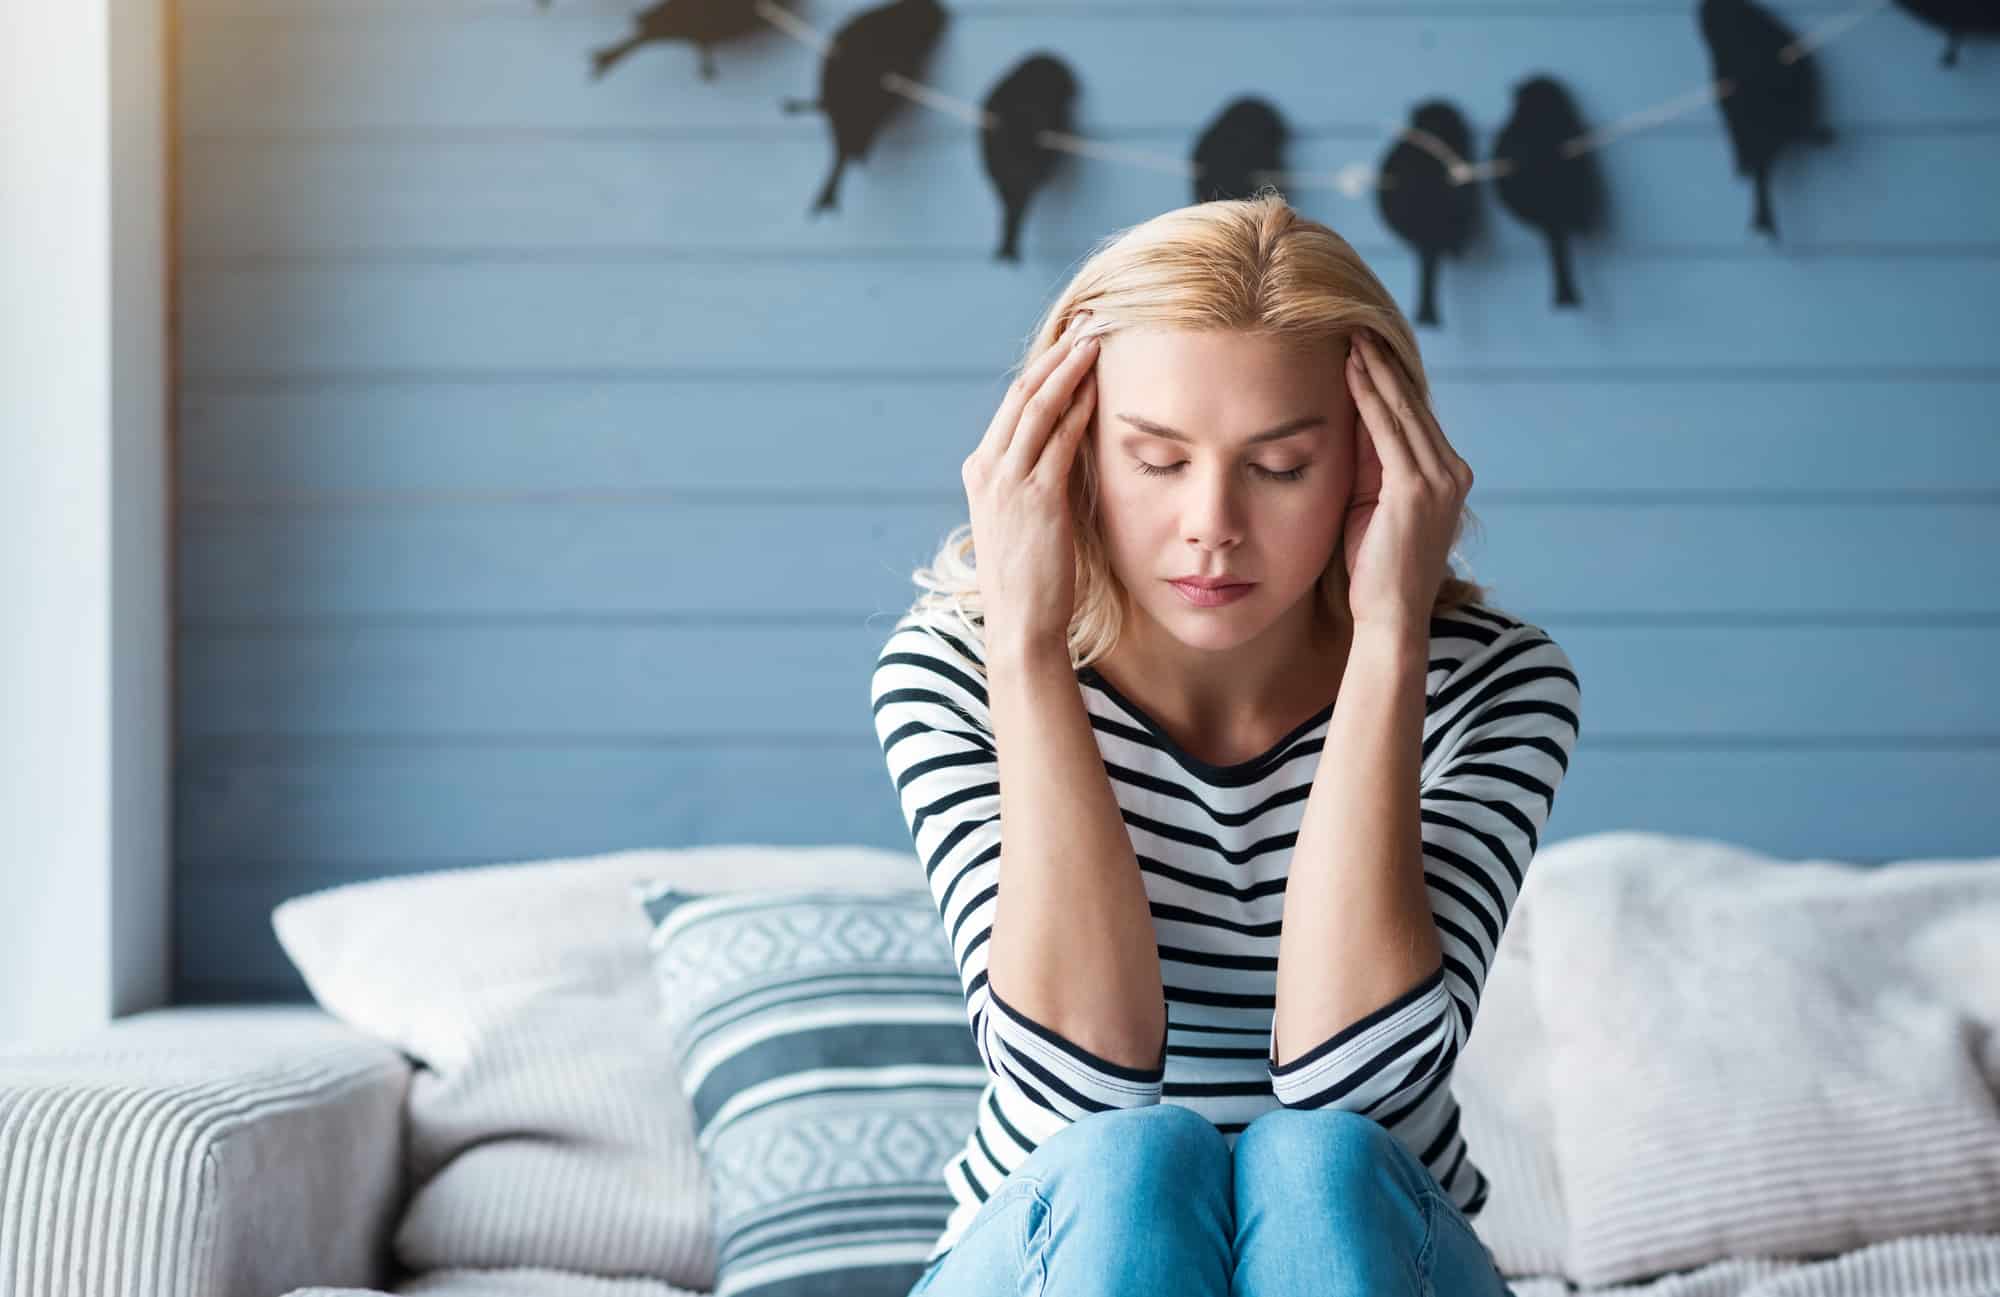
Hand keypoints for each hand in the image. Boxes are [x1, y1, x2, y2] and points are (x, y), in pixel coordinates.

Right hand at [962, 312, 1102, 648]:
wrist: (1020, 621)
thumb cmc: (1028, 577)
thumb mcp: (1020, 518)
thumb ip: (1032, 481)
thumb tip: (1062, 451)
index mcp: (981, 469)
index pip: (1013, 403)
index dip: (1044, 367)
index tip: (1072, 341)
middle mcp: (988, 467)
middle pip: (1022, 392)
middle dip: (1057, 353)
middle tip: (1088, 322)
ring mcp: (1008, 481)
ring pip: (1037, 406)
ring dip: (1069, 368)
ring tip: (1096, 338)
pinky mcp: (1036, 497)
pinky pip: (1058, 439)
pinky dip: (1078, 408)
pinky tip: (1099, 387)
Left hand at [1341, 332, 1473, 636]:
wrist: (1388, 617)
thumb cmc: (1373, 569)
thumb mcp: (1371, 504)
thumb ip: (1370, 463)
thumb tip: (1352, 416)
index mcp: (1446, 476)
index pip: (1414, 417)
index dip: (1388, 380)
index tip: (1364, 346)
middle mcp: (1452, 473)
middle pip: (1412, 405)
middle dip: (1383, 364)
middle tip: (1357, 325)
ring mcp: (1439, 480)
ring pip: (1402, 410)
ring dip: (1375, 370)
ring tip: (1352, 335)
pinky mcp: (1417, 490)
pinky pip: (1388, 431)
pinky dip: (1369, 397)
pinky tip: (1351, 370)